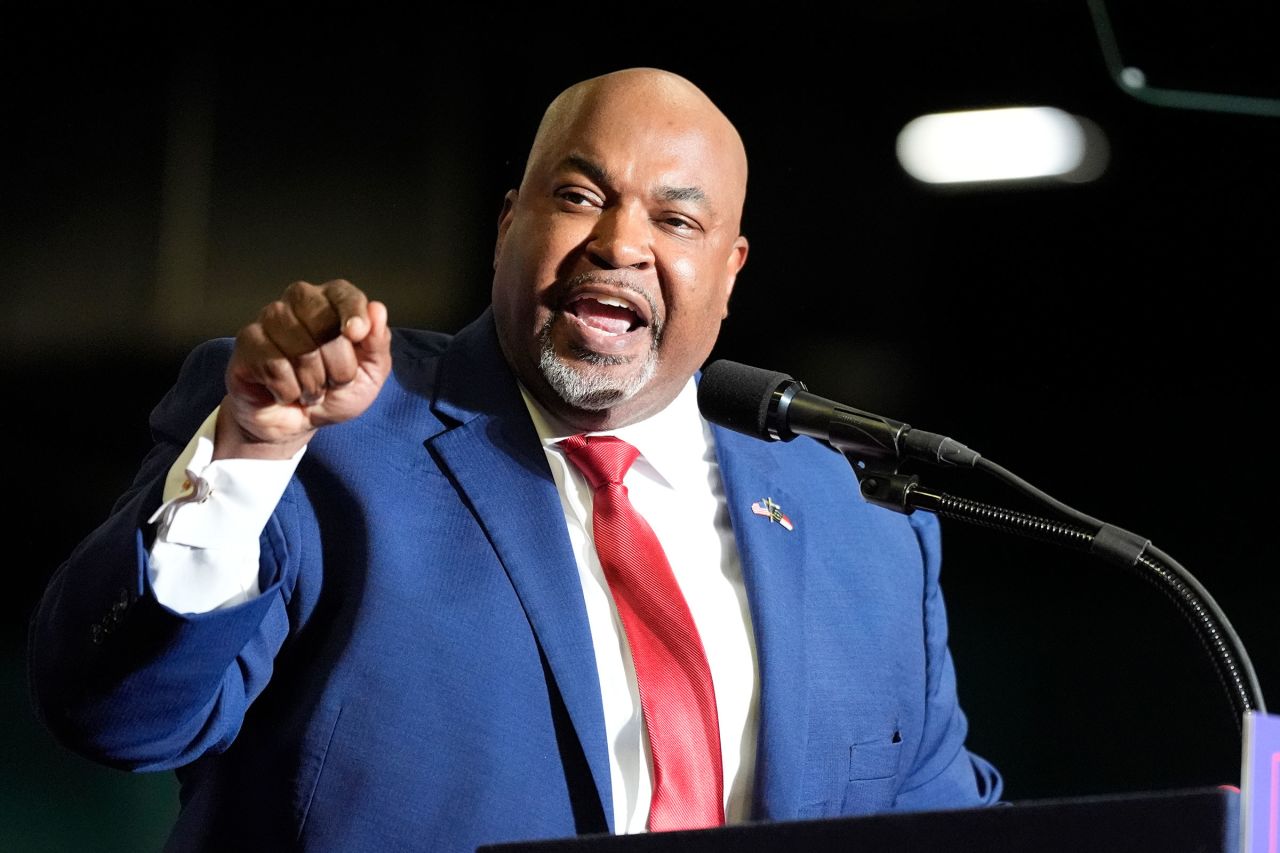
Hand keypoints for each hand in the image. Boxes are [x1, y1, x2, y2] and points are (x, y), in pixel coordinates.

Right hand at [216, 279, 391, 459]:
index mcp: (331, 302)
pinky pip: (275, 367)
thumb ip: (377, 344)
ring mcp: (269, 320)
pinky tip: (285, 392)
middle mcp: (298, 303)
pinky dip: (288, 391)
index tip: (357, 333)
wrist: (296, 423)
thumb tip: (377, 309)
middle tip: (334, 380)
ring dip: (313, 382)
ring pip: (301, 349)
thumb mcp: (369, 375)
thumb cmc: (335, 393)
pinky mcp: (246, 343)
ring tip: (310, 389)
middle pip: (323, 322)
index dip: (352, 312)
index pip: (343, 293)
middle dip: (338, 364)